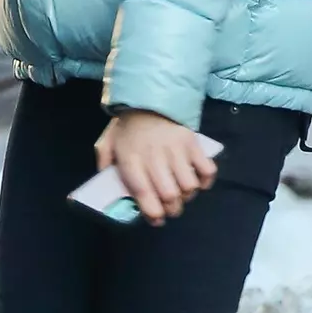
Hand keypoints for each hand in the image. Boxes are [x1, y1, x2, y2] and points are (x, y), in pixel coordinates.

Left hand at [95, 110, 216, 226]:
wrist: (148, 94)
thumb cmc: (128, 125)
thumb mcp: (108, 143)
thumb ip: (104, 164)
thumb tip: (107, 187)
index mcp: (131, 160)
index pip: (144, 196)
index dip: (153, 215)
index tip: (156, 218)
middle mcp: (154, 157)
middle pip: (170, 197)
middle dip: (172, 209)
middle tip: (170, 206)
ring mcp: (175, 149)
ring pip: (189, 187)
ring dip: (187, 194)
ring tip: (182, 189)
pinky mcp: (192, 142)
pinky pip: (206, 169)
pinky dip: (205, 180)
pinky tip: (197, 178)